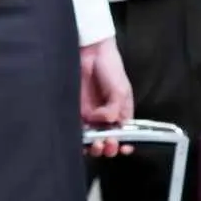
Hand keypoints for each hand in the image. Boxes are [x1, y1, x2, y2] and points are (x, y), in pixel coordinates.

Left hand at [79, 38, 134, 157]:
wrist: (91, 52)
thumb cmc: (110, 68)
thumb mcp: (120, 90)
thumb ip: (115, 109)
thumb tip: (104, 121)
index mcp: (121, 114)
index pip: (124, 136)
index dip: (124, 145)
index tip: (123, 147)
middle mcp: (106, 118)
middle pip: (108, 141)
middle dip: (109, 147)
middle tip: (108, 143)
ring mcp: (91, 116)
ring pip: (92, 139)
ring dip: (95, 146)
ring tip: (97, 143)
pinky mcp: (76, 111)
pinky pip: (77, 129)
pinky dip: (79, 137)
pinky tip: (82, 138)